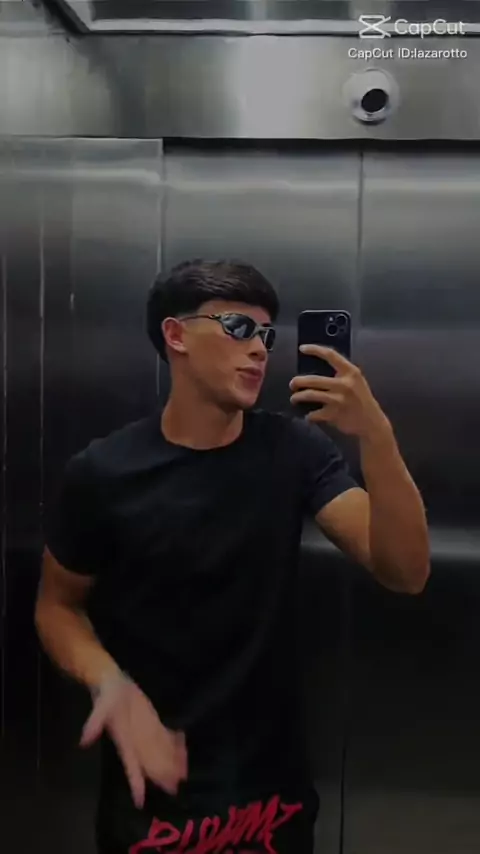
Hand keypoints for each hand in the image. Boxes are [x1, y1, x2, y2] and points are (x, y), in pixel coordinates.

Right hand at [80, 673, 187, 807]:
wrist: (111, 682)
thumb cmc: (107, 696)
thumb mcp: (101, 706)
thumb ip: (94, 723)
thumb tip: (83, 741)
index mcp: (124, 741)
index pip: (130, 766)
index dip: (135, 783)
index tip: (139, 801)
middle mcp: (136, 742)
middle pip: (150, 763)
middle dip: (161, 776)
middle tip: (175, 788)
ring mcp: (145, 733)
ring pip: (159, 752)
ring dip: (171, 762)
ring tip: (184, 773)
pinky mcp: (152, 722)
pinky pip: (164, 736)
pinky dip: (174, 744)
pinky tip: (183, 749)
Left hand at [290, 345, 387, 437]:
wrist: (372, 423)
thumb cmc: (362, 400)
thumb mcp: (357, 381)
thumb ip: (341, 374)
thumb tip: (317, 370)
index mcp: (350, 372)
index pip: (330, 355)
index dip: (314, 350)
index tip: (302, 348)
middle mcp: (344, 384)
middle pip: (313, 379)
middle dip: (298, 382)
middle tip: (292, 384)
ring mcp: (338, 400)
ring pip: (310, 395)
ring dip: (297, 397)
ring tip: (294, 399)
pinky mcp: (333, 415)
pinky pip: (314, 414)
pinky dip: (309, 416)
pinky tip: (309, 416)